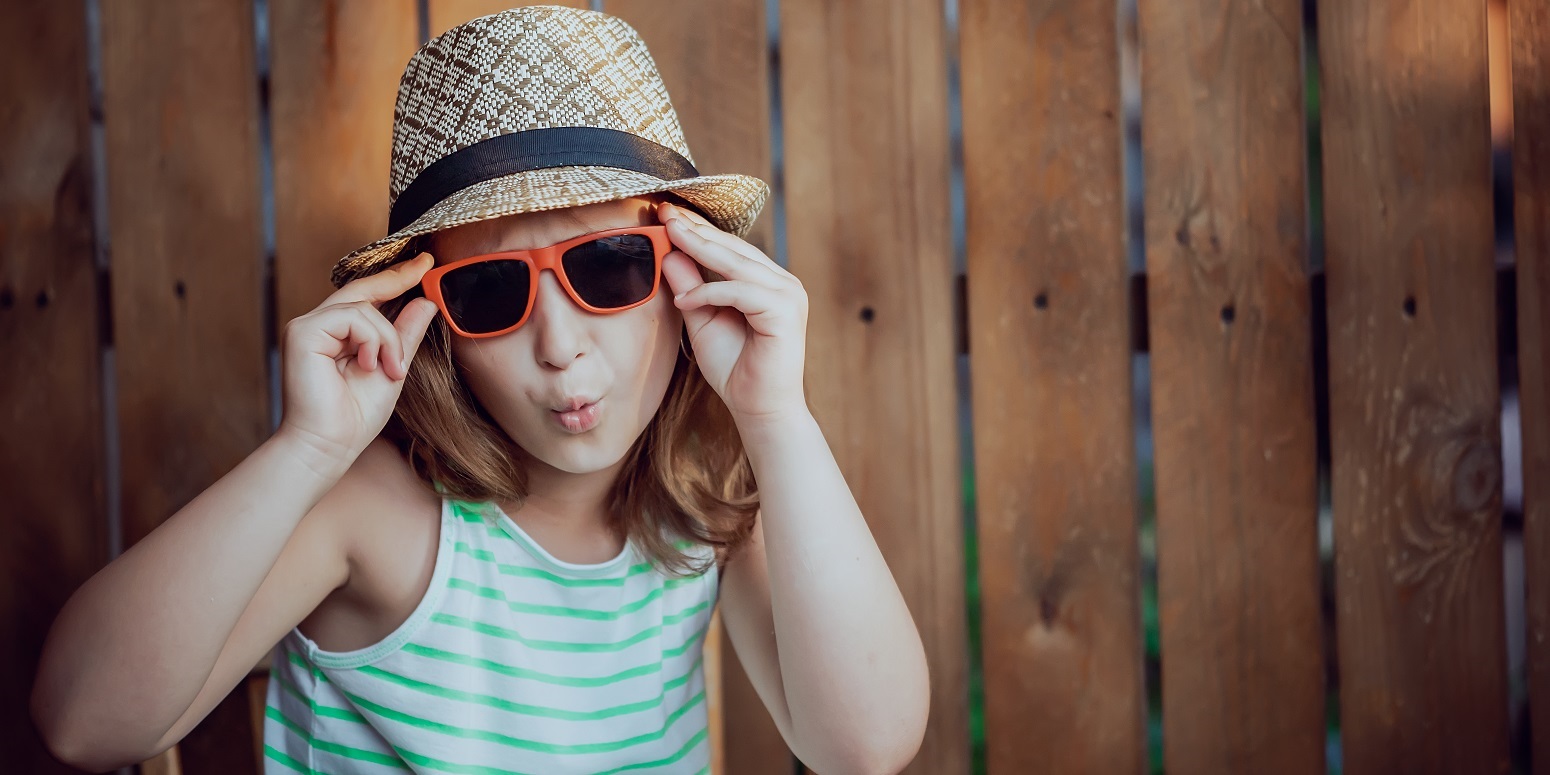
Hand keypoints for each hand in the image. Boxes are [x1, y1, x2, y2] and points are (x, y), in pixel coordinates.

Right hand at [277, 253, 438, 468]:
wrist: (329, 446)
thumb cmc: (355, 417)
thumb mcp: (393, 368)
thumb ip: (404, 335)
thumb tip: (425, 302)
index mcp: (335, 335)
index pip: (366, 297)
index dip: (394, 279)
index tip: (423, 264)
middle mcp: (318, 326)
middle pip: (361, 290)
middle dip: (396, 278)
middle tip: (426, 265)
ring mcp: (306, 327)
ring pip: (363, 308)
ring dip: (388, 339)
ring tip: (391, 371)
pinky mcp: (302, 332)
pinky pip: (352, 317)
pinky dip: (372, 340)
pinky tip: (371, 366)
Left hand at [657, 202, 808, 424]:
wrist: (759, 409)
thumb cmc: (735, 369)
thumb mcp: (702, 320)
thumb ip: (689, 287)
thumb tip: (669, 253)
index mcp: (768, 282)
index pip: (731, 247)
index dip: (698, 230)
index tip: (667, 214)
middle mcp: (783, 283)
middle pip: (734, 247)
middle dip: (696, 229)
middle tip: (665, 211)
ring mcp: (788, 294)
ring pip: (737, 263)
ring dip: (700, 248)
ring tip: (667, 235)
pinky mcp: (785, 311)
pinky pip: (740, 291)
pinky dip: (709, 292)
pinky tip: (685, 302)